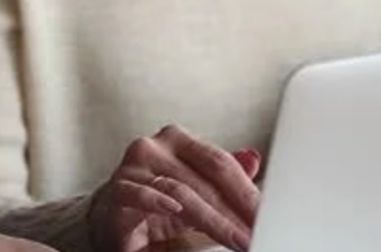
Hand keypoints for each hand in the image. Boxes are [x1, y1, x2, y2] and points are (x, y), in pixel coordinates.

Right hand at [87, 125, 260, 251]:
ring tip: (236, 238)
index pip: (220, 162)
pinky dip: (157, 201)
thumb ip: (223, 177)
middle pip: (205, 178)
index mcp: (177, 140)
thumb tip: (254, 158)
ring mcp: (133, 167)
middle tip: (256, 232)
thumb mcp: (196, 191)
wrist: (112, 222)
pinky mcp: (116, 191)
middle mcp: (154, 147)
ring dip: (214, 219)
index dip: (247, 190)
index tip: (267, 215)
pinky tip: (175, 210)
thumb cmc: (156, 206)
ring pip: (181, 191)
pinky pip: (138, 194)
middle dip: (235, 210)